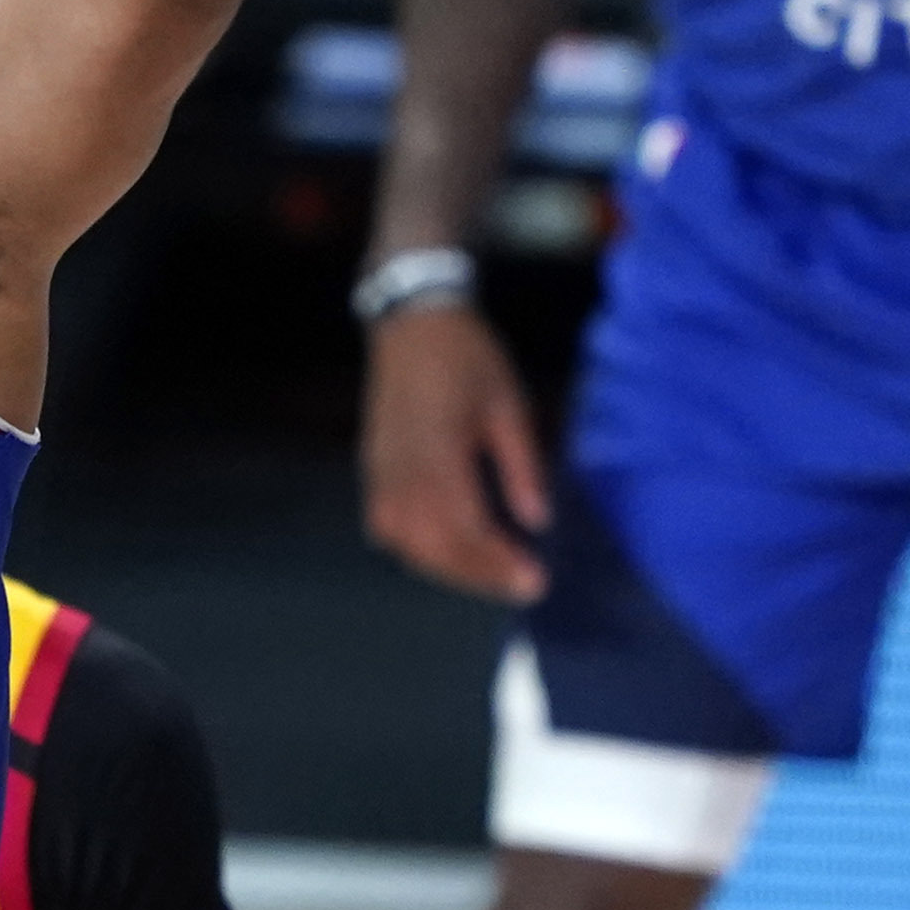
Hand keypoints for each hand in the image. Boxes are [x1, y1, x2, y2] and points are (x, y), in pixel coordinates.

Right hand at [361, 301, 548, 602]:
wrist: (412, 325)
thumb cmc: (467, 358)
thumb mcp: (509, 406)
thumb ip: (523, 468)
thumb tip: (536, 521)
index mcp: (440, 457)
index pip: (469, 532)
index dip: (501, 564)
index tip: (536, 581)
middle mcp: (403, 476)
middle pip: (438, 550)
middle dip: (481, 576)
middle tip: (522, 584)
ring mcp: (381, 477)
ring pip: (410, 547)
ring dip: (451, 569)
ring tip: (491, 574)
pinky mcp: (373, 473)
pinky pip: (390, 530)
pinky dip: (420, 551)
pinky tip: (449, 553)